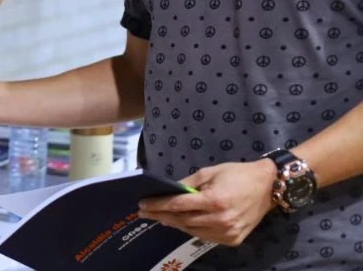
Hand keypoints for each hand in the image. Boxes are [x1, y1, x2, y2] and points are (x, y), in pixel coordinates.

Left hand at [138, 161, 277, 246]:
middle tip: (145, 213)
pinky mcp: (233, 239)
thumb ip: (188, 183)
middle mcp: (220, 219)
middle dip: (161, 216)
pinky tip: (182, 223)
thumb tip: (169, 190)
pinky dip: (192, 230)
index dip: (158, 205)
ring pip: (192, 231)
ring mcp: (228, 232)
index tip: (142, 205)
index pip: (178, 205)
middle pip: (182, 220)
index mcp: (214, 200)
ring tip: (160, 217)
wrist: (269, 187)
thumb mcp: (210, 172)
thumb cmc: (237, 174)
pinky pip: (206, 237)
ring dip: (175, 224)